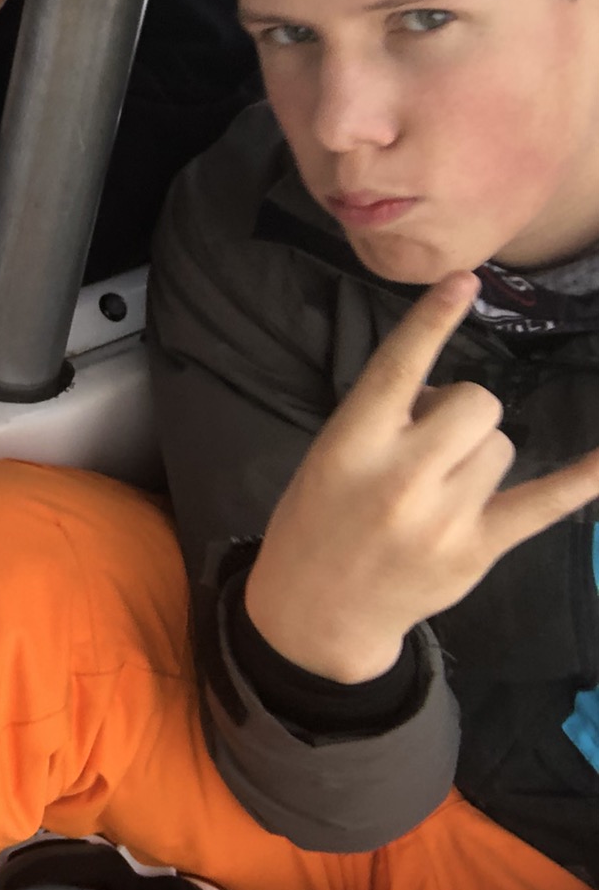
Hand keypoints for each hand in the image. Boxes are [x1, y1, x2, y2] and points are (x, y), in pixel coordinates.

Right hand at [245, 273, 598, 681]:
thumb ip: (386, 423)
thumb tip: (454, 401)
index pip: (398, 368)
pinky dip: (584, 479)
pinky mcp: (479, 548)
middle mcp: (400, 474)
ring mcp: (444, 515)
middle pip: (475, 404)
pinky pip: (545, 502)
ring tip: (442, 489)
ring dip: (481, 454)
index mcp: (351, 443)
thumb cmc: (318, 519)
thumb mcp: (331, 457)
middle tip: (429, 443)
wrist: (317, 609)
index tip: (465, 280)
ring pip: (502, 445)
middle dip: (463, 411)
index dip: (431, 321)